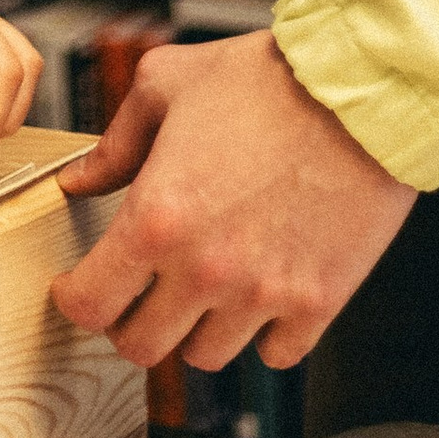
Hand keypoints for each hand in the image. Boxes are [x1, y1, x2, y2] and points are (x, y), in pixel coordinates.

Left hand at [50, 28, 414, 371]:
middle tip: (137, 292)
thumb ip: (115, 143)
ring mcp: (263, 294)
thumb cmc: (266, 80)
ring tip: (202, 288)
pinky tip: (259, 294)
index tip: (79, 286)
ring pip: (205, 356)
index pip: (90, 303)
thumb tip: (79, 181)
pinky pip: (275, 355)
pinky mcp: (318, 303)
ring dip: (195, 328)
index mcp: (156, 218)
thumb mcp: (166, 85)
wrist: (362, 91)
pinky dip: (262, 335)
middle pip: (142, 347)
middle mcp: (205, 269)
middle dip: (129, 321)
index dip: (75, 298)